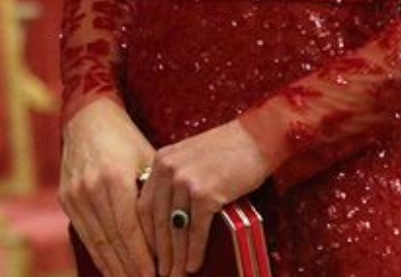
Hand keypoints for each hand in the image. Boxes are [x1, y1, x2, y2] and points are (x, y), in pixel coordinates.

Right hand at [59, 99, 156, 276]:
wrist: (87, 118)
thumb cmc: (125, 139)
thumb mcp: (147, 160)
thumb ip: (154, 195)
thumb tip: (173, 232)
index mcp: (114, 178)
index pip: (129, 229)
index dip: (142, 257)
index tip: (155, 275)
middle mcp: (90, 188)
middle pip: (112, 240)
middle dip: (130, 268)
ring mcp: (75, 194)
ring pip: (96, 240)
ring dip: (113, 266)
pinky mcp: (65, 198)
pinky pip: (83, 233)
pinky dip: (97, 253)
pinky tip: (110, 268)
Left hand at [138, 119, 268, 275]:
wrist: (257, 137)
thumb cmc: (228, 150)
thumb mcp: (191, 159)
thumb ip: (175, 181)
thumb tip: (169, 218)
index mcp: (161, 161)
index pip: (143, 205)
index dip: (145, 235)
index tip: (148, 255)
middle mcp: (168, 169)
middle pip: (156, 221)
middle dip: (158, 253)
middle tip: (159, 274)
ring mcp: (185, 180)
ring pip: (174, 229)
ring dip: (174, 259)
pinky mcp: (205, 192)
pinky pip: (196, 230)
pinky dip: (194, 252)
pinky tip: (192, 266)